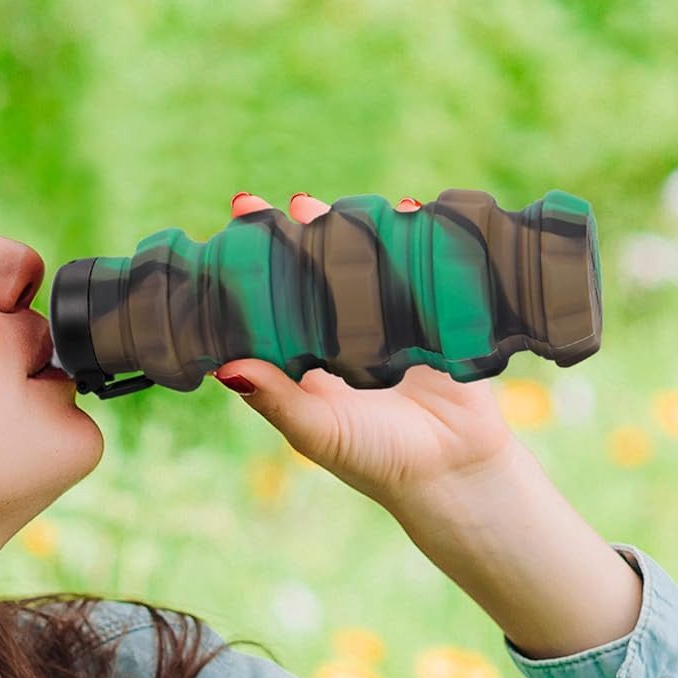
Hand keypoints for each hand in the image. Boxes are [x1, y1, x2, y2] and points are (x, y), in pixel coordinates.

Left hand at [214, 191, 520, 512]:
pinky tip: (403, 208)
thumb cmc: (378, 460)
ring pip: (364, 265)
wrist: (455, 473)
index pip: (274, 309)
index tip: (235, 240)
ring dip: (350, 230)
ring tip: (331, 203)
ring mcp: (389, 323)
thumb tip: (222, 367)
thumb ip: (276, 398)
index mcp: (308, 364)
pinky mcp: (432, 316)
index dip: (255, 275)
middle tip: (283, 203)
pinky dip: (411, 237)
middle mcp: (343, 338)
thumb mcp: (318, 431)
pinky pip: (418, 268)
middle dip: (300, 238)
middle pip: (318, 276)